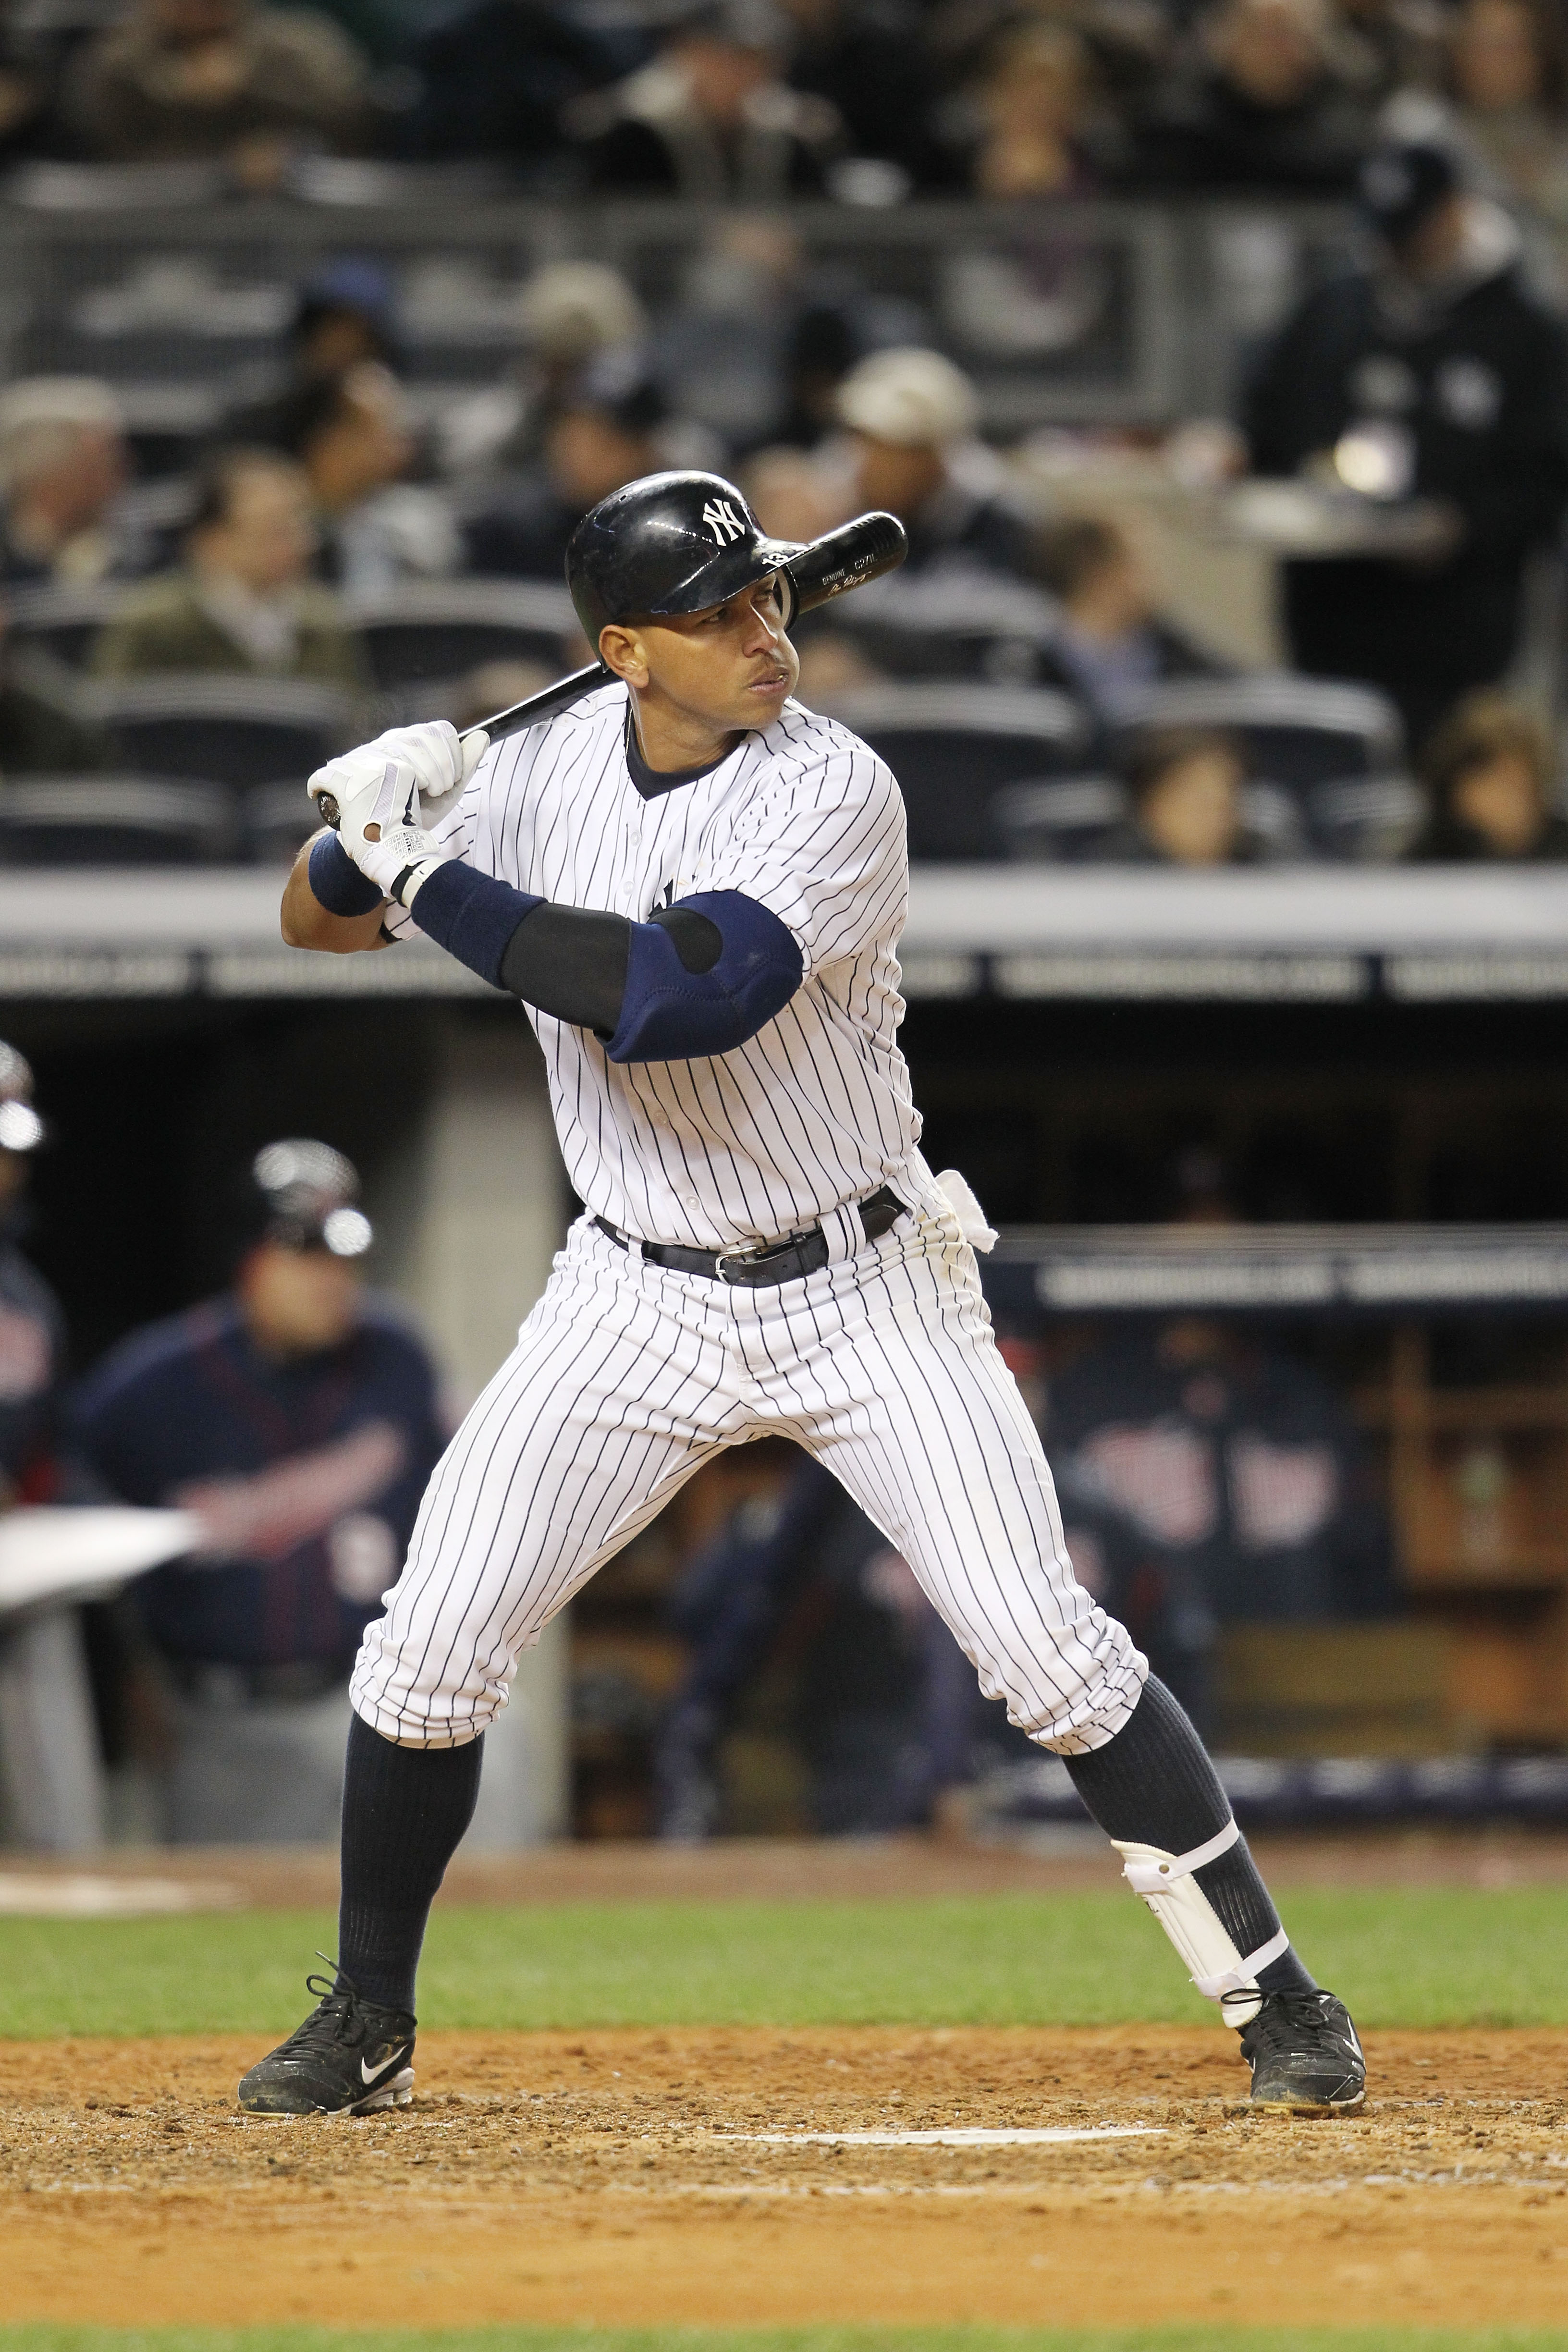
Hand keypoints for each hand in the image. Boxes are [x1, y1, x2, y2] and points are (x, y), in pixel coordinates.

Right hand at [308, 723, 481, 903]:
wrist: (385, 847)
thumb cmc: (413, 818)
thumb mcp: (444, 793)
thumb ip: (464, 766)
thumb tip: (483, 736)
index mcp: (407, 743)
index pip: (437, 730)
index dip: (452, 755)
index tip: (451, 782)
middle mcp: (384, 743)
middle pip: (424, 736)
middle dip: (442, 769)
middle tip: (437, 792)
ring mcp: (364, 755)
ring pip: (406, 747)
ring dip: (425, 776)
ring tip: (417, 798)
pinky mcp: (348, 771)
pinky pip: (385, 763)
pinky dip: (400, 784)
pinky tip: (397, 798)